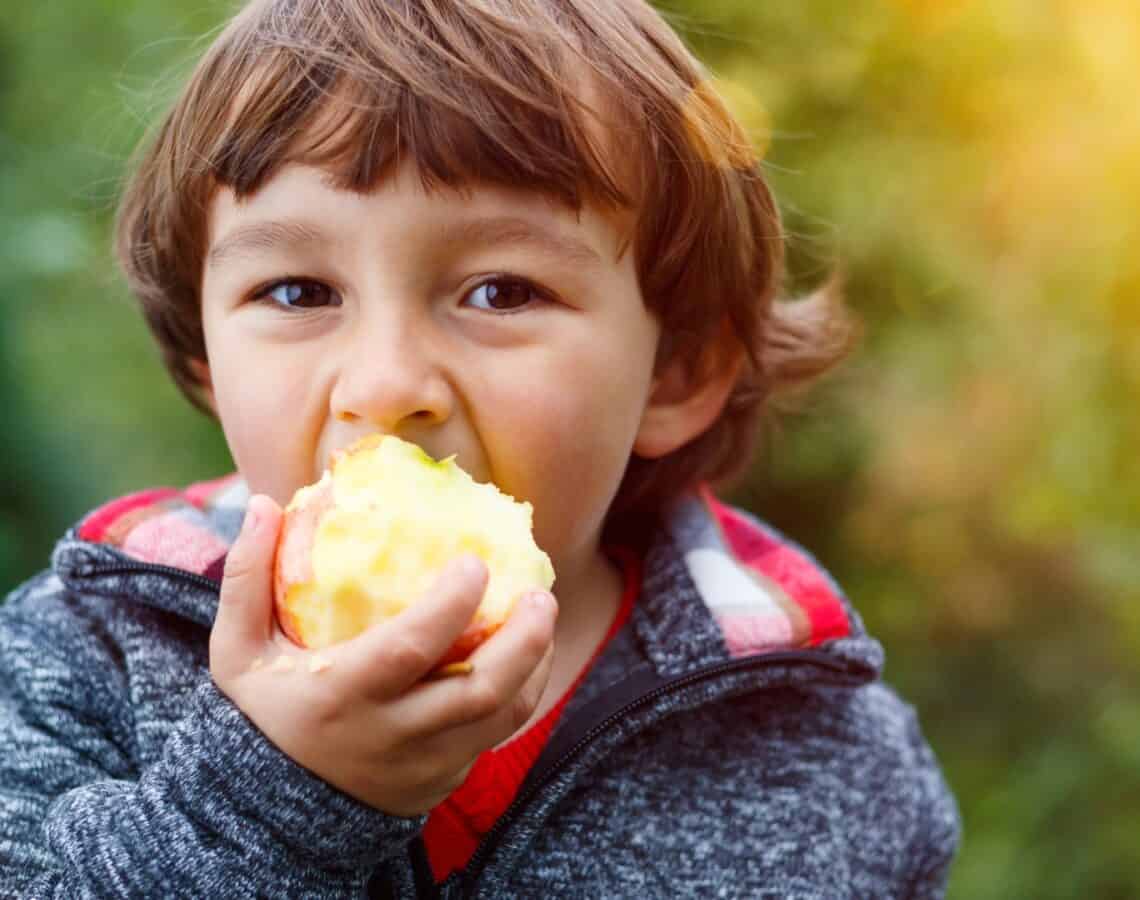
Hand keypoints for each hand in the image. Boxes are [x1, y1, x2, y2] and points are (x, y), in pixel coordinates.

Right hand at [209, 494, 558, 815]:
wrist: (270, 812)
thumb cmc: (261, 714)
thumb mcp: (237, 652)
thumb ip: (246, 580)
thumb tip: (266, 505)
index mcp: (342, 696)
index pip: (409, 649)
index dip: (450, 605)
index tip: (476, 563)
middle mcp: (391, 735)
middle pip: (480, 690)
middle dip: (523, 639)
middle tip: (542, 594)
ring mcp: (424, 765)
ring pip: (502, 716)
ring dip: (535, 664)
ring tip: (543, 616)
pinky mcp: (442, 782)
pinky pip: (495, 736)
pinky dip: (520, 693)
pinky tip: (526, 655)